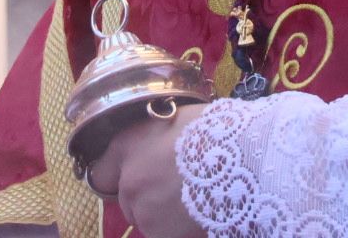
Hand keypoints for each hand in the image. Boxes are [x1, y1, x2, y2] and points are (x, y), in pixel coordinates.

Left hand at [86, 103, 207, 237]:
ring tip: (197, 204)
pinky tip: (202, 219)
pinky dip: (181, 231)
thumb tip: (161, 148)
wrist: (245, 163)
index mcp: (128, 146)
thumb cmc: (218, 132)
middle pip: (128, 202)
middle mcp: (129, 182)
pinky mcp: (162, 237)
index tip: (135, 179)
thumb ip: (158, 139)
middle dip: (148, 199)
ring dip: (166, 218)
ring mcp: (145, 214)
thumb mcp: (179, 120)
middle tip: (179, 191)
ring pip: (149, 222)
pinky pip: (167, 235)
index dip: (119, 177)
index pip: (102, 173)